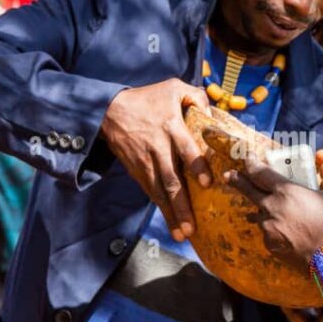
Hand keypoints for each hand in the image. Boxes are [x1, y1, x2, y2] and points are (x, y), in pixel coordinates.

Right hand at [101, 78, 212, 240]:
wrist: (109, 110)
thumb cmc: (147, 98)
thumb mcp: (173, 87)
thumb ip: (196, 97)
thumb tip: (213, 114)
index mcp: (171, 127)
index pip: (185, 149)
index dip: (196, 167)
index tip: (206, 184)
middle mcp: (158, 148)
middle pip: (171, 180)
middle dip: (181, 206)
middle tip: (192, 227)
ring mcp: (146, 162)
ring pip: (159, 192)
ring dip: (171, 214)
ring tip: (182, 234)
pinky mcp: (137, 170)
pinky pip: (150, 191)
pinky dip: (160, 208)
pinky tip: (171, 223)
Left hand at [224, 152, 322, 270]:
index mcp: (285, 191)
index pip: (260, 173)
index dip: (251, 164)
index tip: (247, 159)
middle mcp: (271, 208)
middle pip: (248, 190)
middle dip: (236, 180)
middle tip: (228, 175)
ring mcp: (268, 228)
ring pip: (259, 214)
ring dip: (263, 209)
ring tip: (272, 210)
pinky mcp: (269, 245)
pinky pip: (267, 232)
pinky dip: (273, 228)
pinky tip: (286, 231)